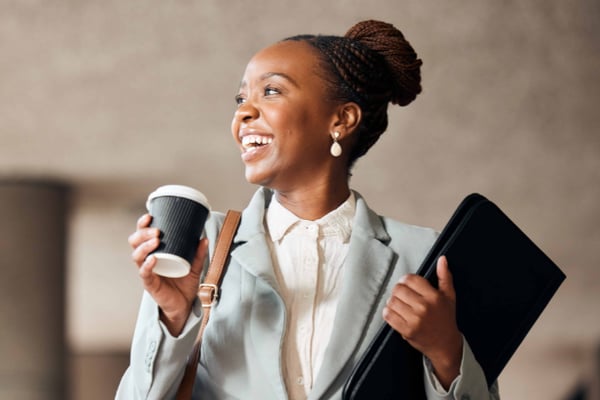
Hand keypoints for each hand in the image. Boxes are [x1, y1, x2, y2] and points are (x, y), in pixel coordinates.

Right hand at [128, 213, 208, 335]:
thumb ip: (198, 253)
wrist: (184, 305)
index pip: (143, 235)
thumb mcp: (194, 266)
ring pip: (137, 256)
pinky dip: (147, 265)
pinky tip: (153, 259)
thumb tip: (204, 238)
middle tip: (156, 230)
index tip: (150, 216)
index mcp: (155, 252)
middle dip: (143, 233)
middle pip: (135, 243)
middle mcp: (147, 260)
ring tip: (156, 240)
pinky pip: (144, 274)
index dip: (143, 225)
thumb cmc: (184, 284)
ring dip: (145, 246)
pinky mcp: (150, 284)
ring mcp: (148, 272)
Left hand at [383, 256, 461, 388]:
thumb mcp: (449, 296)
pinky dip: (388, 313)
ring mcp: (415, 319)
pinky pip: (388, 315)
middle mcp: (424, 307)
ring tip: (400, 305)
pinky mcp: (406, 330)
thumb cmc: (446, 319)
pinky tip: (395, 313)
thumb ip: (445, 276)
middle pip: (398, 289)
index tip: (407, 285)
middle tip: (403, 296)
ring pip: (392, 301)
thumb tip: (442, 260)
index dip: (405, 280)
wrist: (445, 344)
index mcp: (434, 296)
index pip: (410, 279)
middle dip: (398, 291)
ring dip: (392, 302)